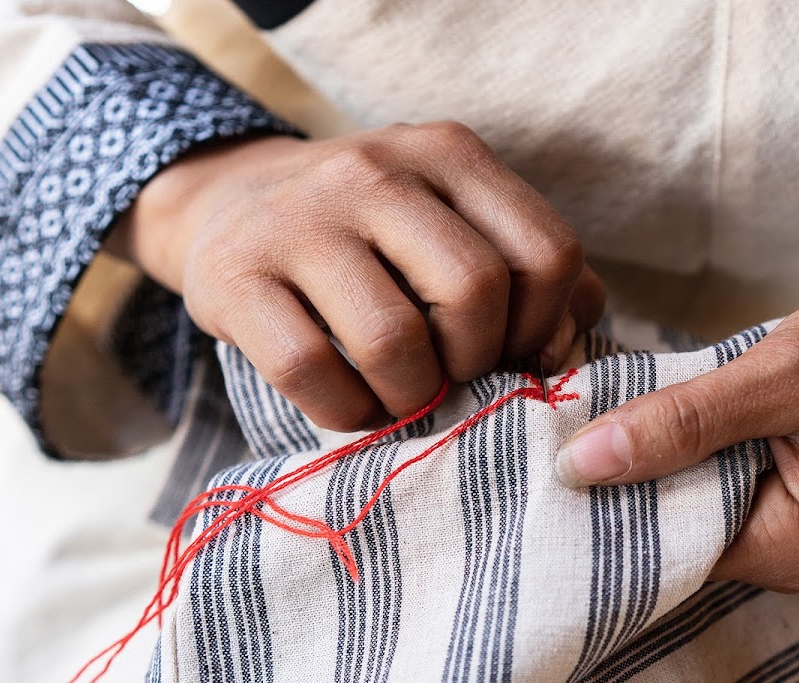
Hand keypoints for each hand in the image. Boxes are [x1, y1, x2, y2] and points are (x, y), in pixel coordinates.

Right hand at [109, 124, 604, 429]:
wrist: (229, 203)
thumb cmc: (369, 233)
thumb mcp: (453, 220)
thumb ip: (528, 270)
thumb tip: (569, 342)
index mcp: (449, 155)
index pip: (547, 251)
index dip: (546, 327)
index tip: (517, 356)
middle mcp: (377, 172)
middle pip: (474, 292)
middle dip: (476, 362)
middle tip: (454, 377)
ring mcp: (301, 220)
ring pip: (393, 340)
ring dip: (411, 397)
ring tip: (404, 398)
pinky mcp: (236, 276)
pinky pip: (311, 371)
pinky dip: (346, 412)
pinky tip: (353, 404)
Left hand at [554, 272, 798, 591]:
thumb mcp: (786, 377)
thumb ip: (685, 422)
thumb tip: (579, 465)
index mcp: (786, 551)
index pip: (658, 551)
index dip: (598, 506)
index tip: (537, 461)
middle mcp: (780, 556)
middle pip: (665, 530)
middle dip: (612, 480)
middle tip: (543, 429)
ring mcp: (779, 526)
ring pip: (681, 499)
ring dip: (642, 457)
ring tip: (576, 415)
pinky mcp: (776, 491)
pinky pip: (705, 477)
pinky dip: (674, 445)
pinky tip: (634, 411)